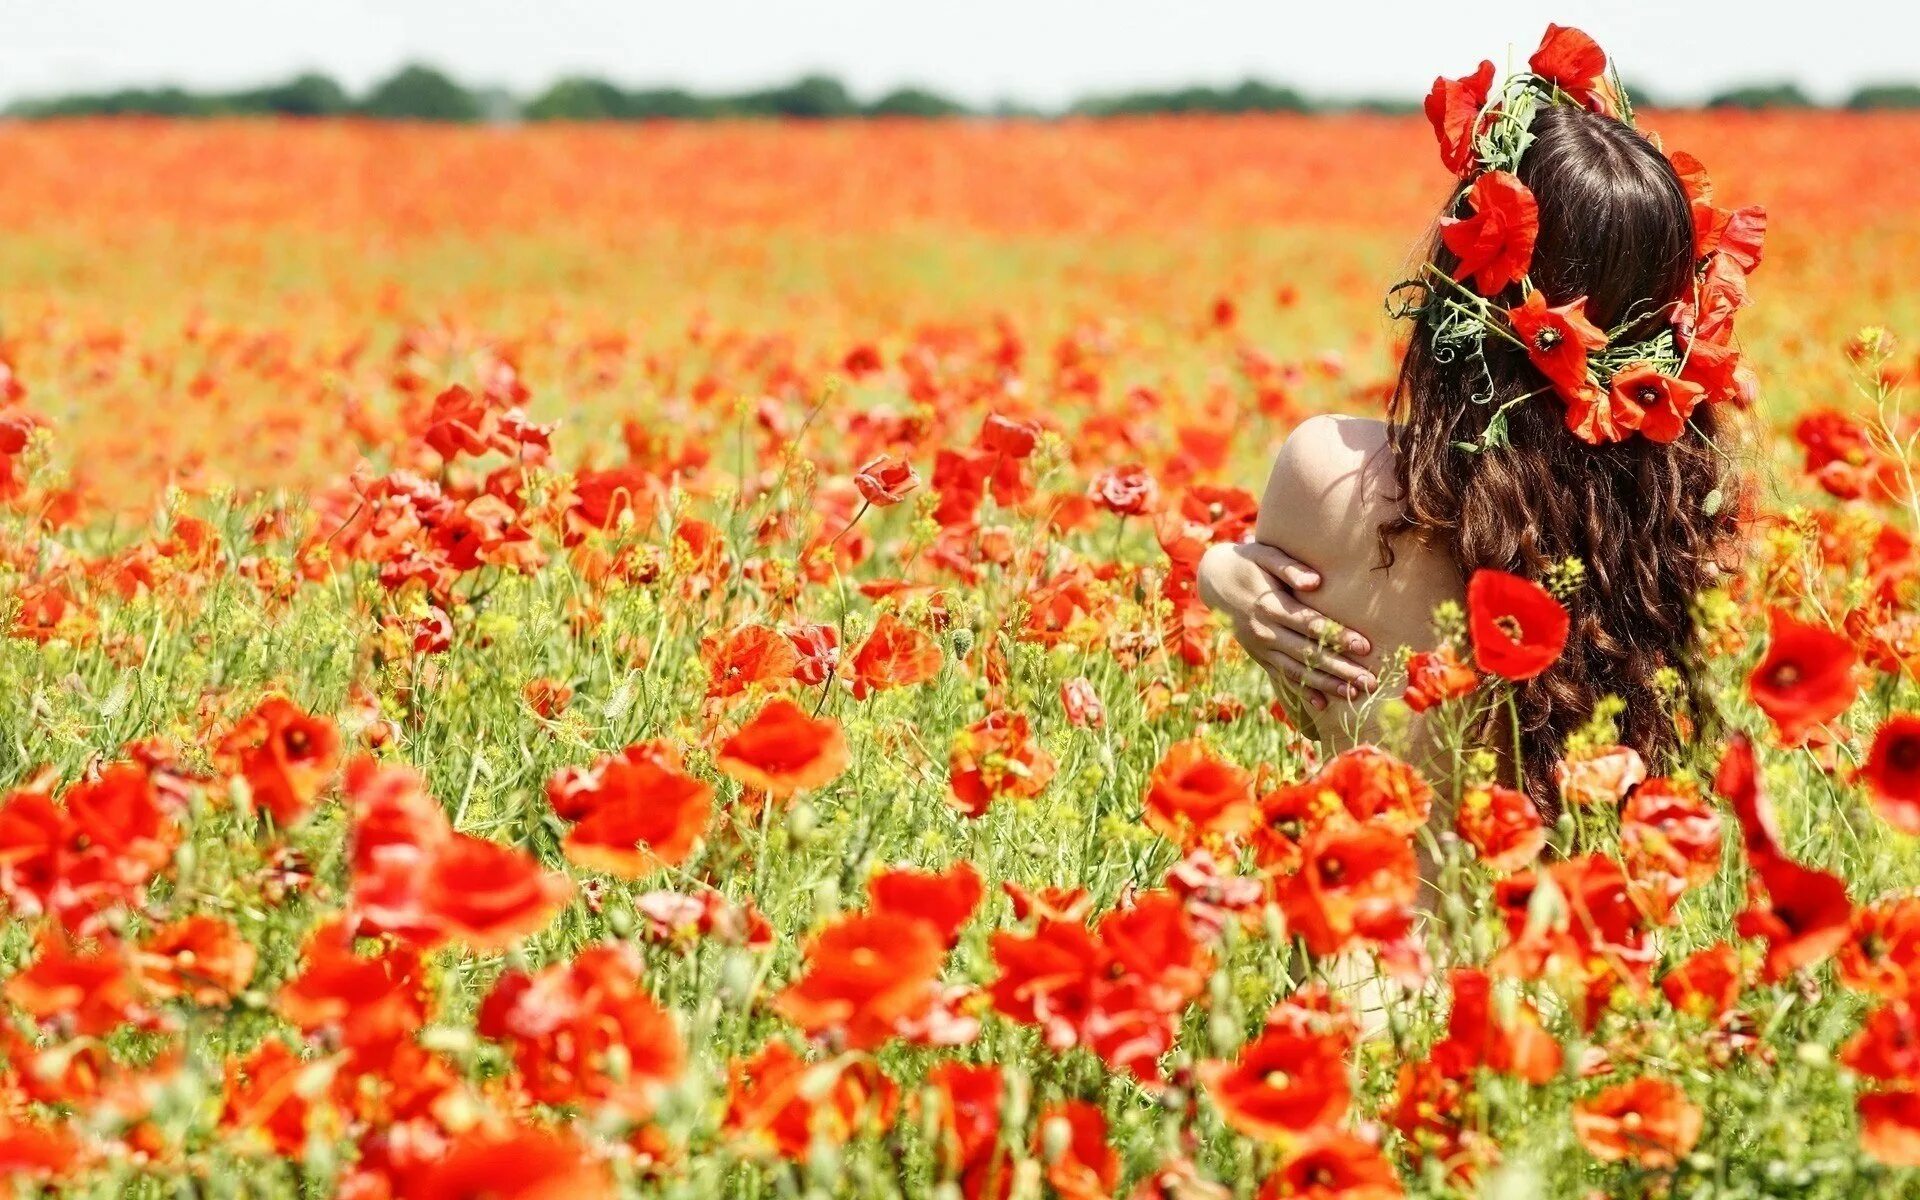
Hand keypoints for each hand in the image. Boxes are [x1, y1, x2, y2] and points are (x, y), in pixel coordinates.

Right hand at [1196, 541, 1376, 709]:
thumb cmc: (1248, 562)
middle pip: (1308, 654)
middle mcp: (1265, 631)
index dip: (1338, 636)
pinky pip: (1282, 677)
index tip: (1364, 646)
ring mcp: (1261, 647)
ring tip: (1355, 695)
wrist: (1214, 580)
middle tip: (1369, 681)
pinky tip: (1322, 705)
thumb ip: (1289, 567)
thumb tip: (1315, 582)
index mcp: (1270, 605)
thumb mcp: (1265, 554)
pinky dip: (1301, 692)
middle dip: (1341, 669)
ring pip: (1297, 670)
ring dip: (1327, 684)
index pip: (1311, 625)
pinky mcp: (1259, 656)